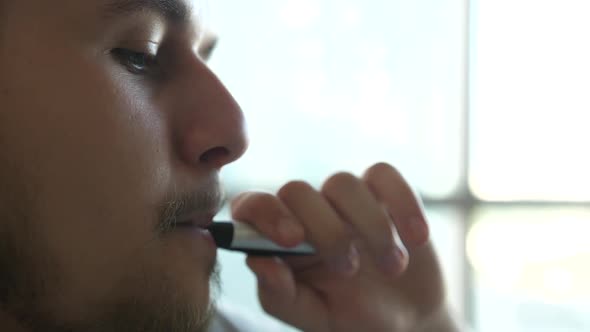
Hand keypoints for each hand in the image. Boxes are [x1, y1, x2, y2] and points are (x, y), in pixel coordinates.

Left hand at [231, 163, 458, 331]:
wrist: (408, 321)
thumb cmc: (351, 317)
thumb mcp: (312, 316)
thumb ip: (280, 295)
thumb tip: (258, 262)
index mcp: (279, 240)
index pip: (251, 205)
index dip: (264, 213)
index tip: (292, 238)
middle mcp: (307, 212)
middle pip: (297, 190)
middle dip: (325, 231)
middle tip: (349, 270)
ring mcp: (345, 200)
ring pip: (342, 182)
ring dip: (370, 227)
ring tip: (392, 268)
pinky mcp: (383, 193)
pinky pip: (385, 175)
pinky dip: (403, 203)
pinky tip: (416, 238)